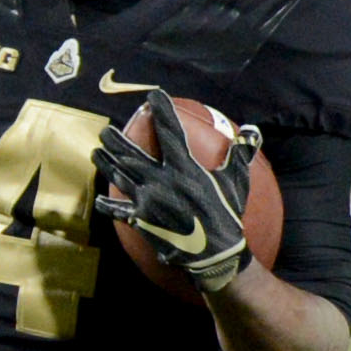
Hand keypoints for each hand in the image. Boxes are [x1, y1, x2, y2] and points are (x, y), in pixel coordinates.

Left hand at [97, 96, 255, 291]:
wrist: (214, 254)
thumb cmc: (227, 216)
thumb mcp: (237, 183)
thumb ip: (241, 154)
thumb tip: (253, 131)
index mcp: (184, 168)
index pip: (169, 131)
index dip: (161, 110)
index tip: (153, 96)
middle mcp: (160, 180)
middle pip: (130, 153)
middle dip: (116, 140)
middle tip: (107, 131)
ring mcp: (147, 201)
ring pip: (119, 176)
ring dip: (105, 163)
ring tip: (97, 153)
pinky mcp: (141, 221)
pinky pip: (119, 212)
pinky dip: (108, 206)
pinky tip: (99, 200)